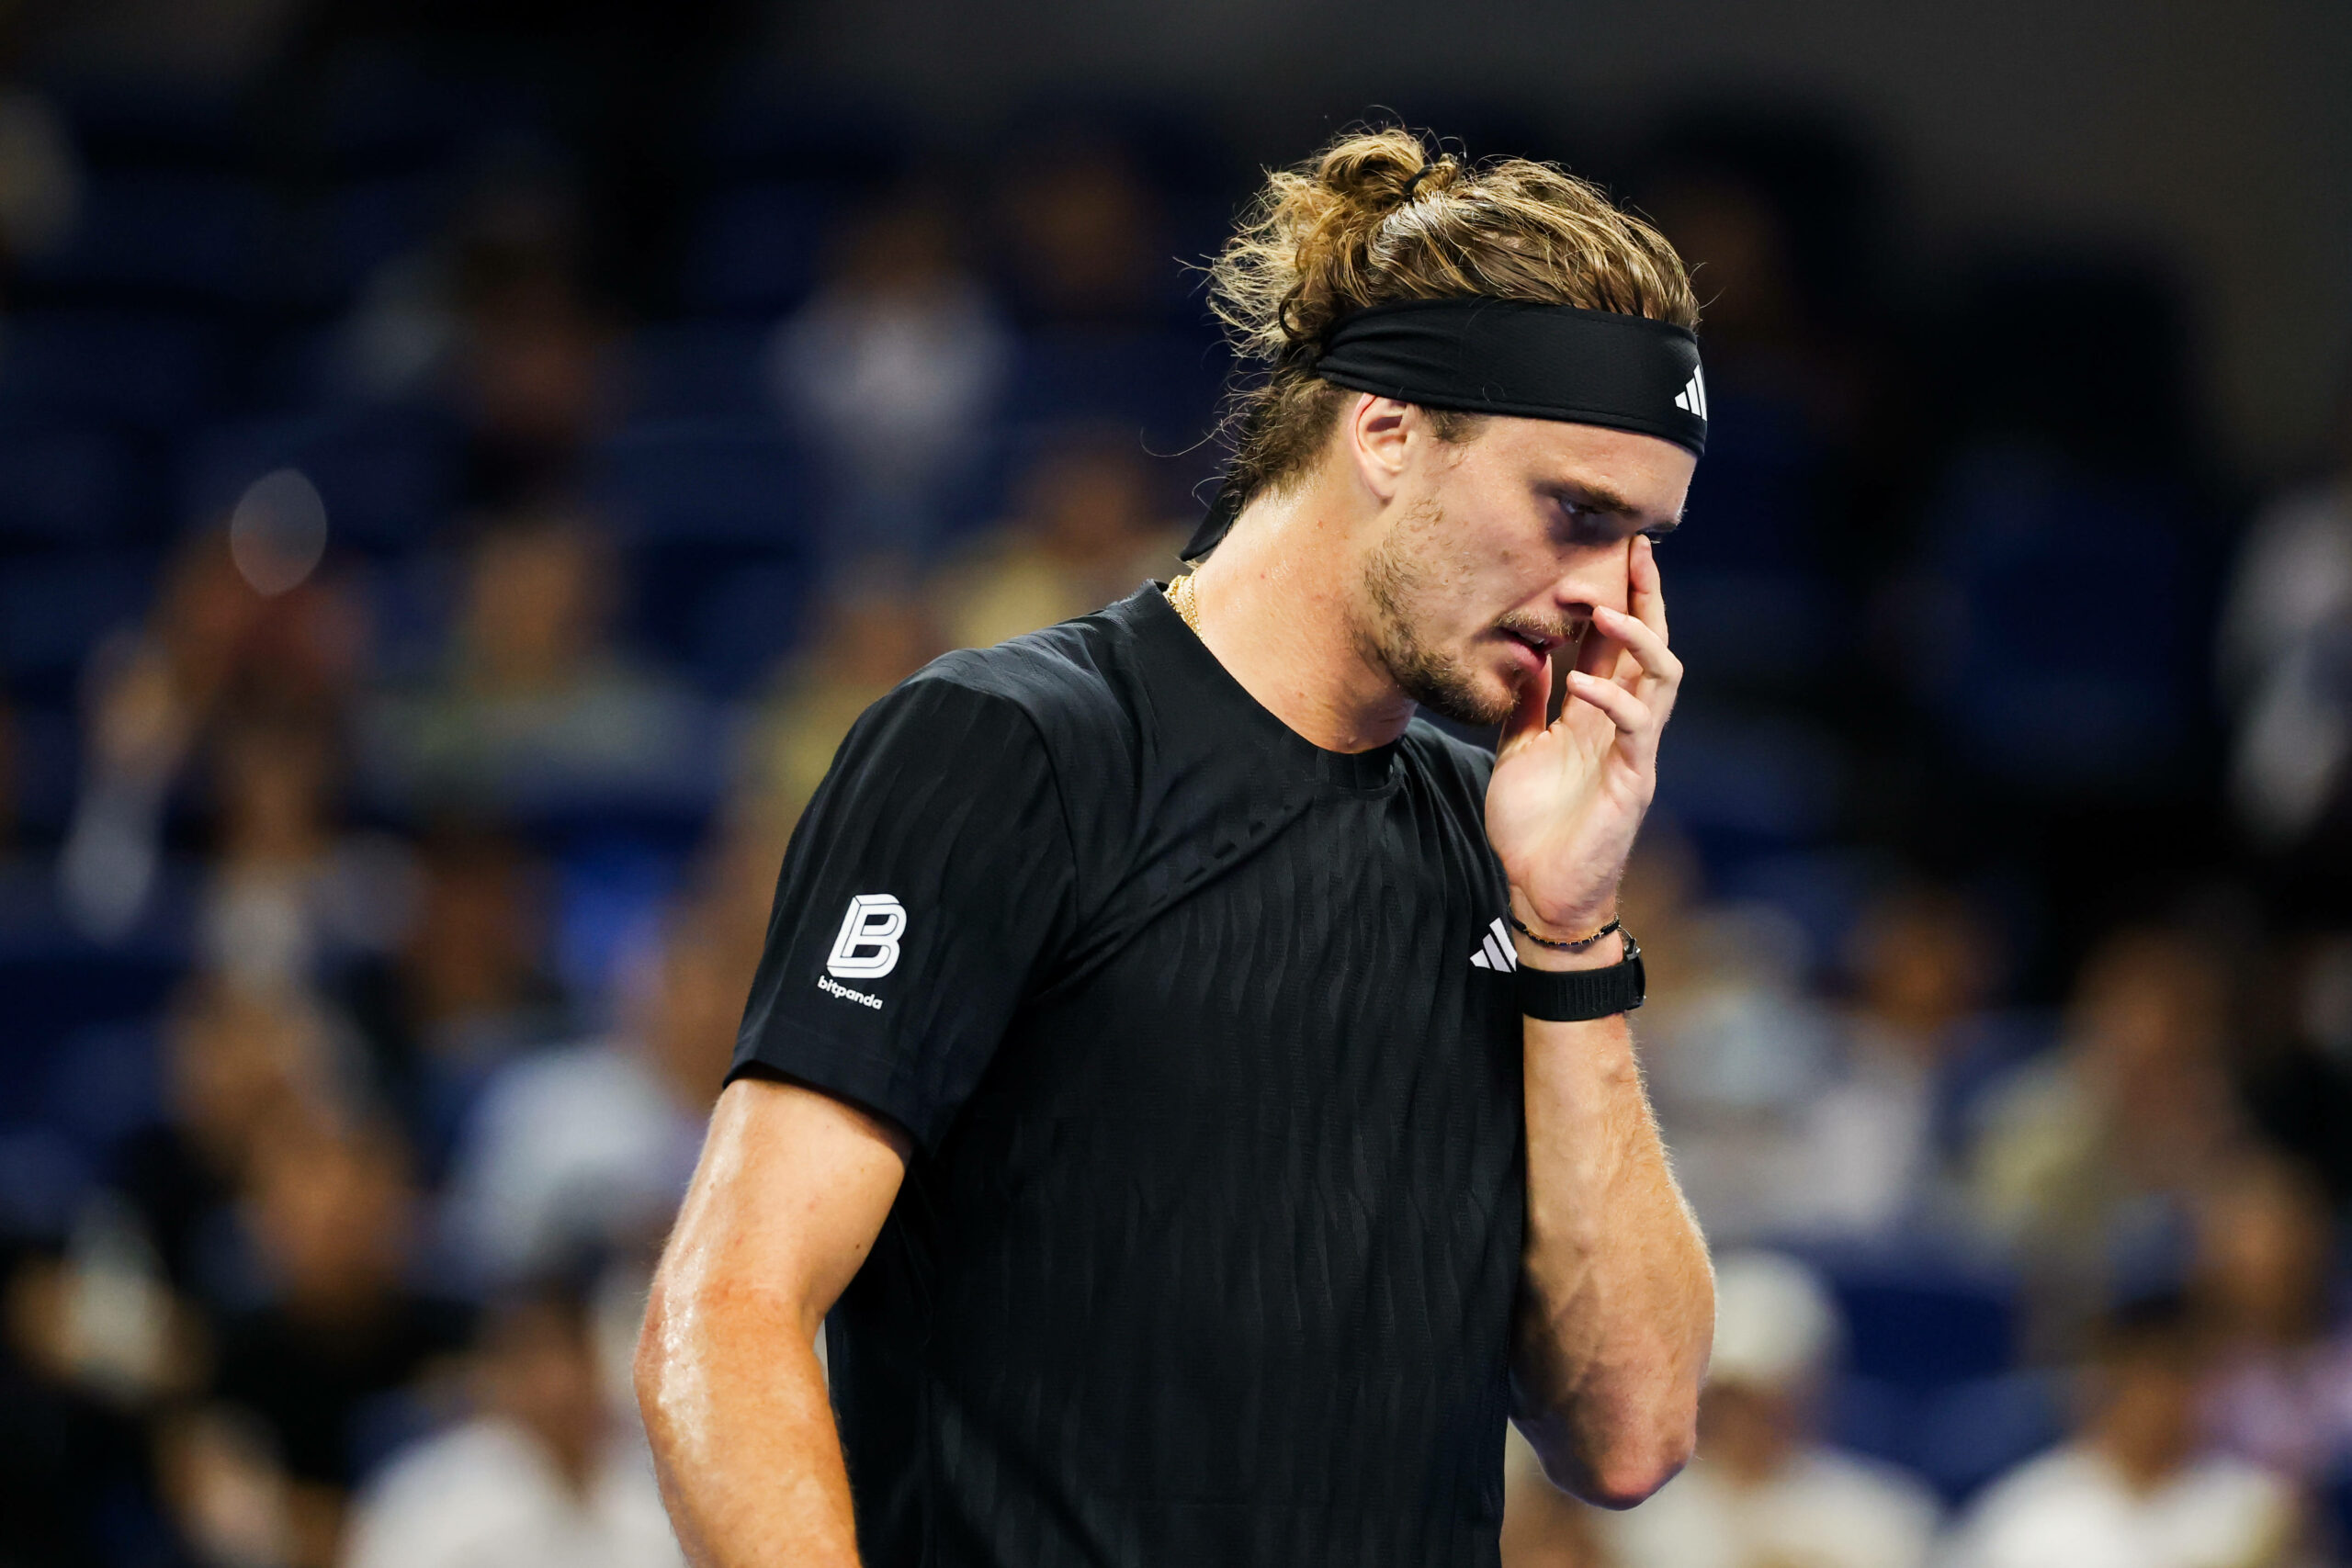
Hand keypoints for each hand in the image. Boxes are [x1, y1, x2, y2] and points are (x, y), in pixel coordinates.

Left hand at [1484, 535, 1680, 941]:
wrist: (1541, 890)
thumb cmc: (1535, 825)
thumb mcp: (1519, 749)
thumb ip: (1527, 704)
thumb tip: (1526, 653)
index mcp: (1598, 714)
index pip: (1618, 645)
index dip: (1619, 598)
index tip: (1612, 551)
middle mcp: (1625, 724)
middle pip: (1652, 646)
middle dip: (1646, 596)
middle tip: (1634, 548)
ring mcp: (1634, 750)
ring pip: (1661, 678)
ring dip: (1636, 638)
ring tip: (1604, 608)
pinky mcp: (1633, 780)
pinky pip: (1636, 728)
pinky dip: (1612, 698)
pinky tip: (1582, 682)